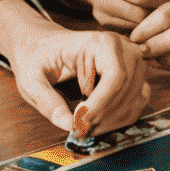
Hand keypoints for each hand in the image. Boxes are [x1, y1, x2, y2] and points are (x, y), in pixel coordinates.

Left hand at [4, 23, 151, 134]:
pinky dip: (122, 116)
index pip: (114, 75)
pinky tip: (101, 123)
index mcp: (98, 41)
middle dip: (104, 114)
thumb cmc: (36, 57)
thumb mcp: (30, 78)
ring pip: (136, 95)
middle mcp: (121, 46)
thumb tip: (68, 125)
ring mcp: (130, 58)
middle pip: (127, 87)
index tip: (80, 121)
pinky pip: (139, 98)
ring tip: (87, 127)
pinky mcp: (132, 72)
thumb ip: (47, 101)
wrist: (42, 46)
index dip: (101, 103)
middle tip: (80, 129)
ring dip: (114, 119)